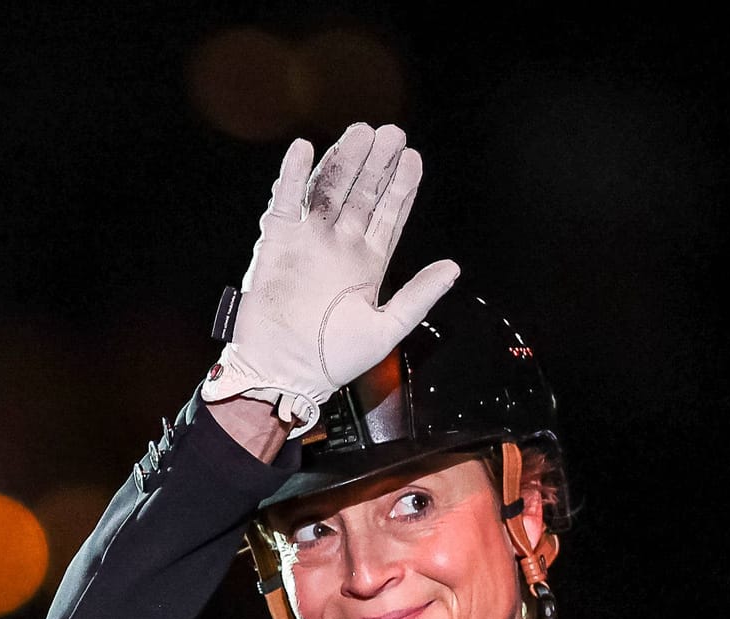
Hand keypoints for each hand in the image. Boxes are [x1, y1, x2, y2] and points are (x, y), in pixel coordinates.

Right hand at [203, 122, 459, 436]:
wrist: (282, 374)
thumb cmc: (332, 360)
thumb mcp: (385, 331)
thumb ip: (418, 297)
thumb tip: (453, 268)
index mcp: (367, 264)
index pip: (388, 215)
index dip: (401, 186)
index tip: (412, 158)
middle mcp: (339, 246)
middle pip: (361, 193)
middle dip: (376, 164)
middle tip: (391, 133)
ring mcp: (308, 241)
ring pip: (328, 189)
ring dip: (343, 161)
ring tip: (360, 133)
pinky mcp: (276, 243)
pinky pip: (284, 202)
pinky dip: (292, 176)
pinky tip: (305, 150)